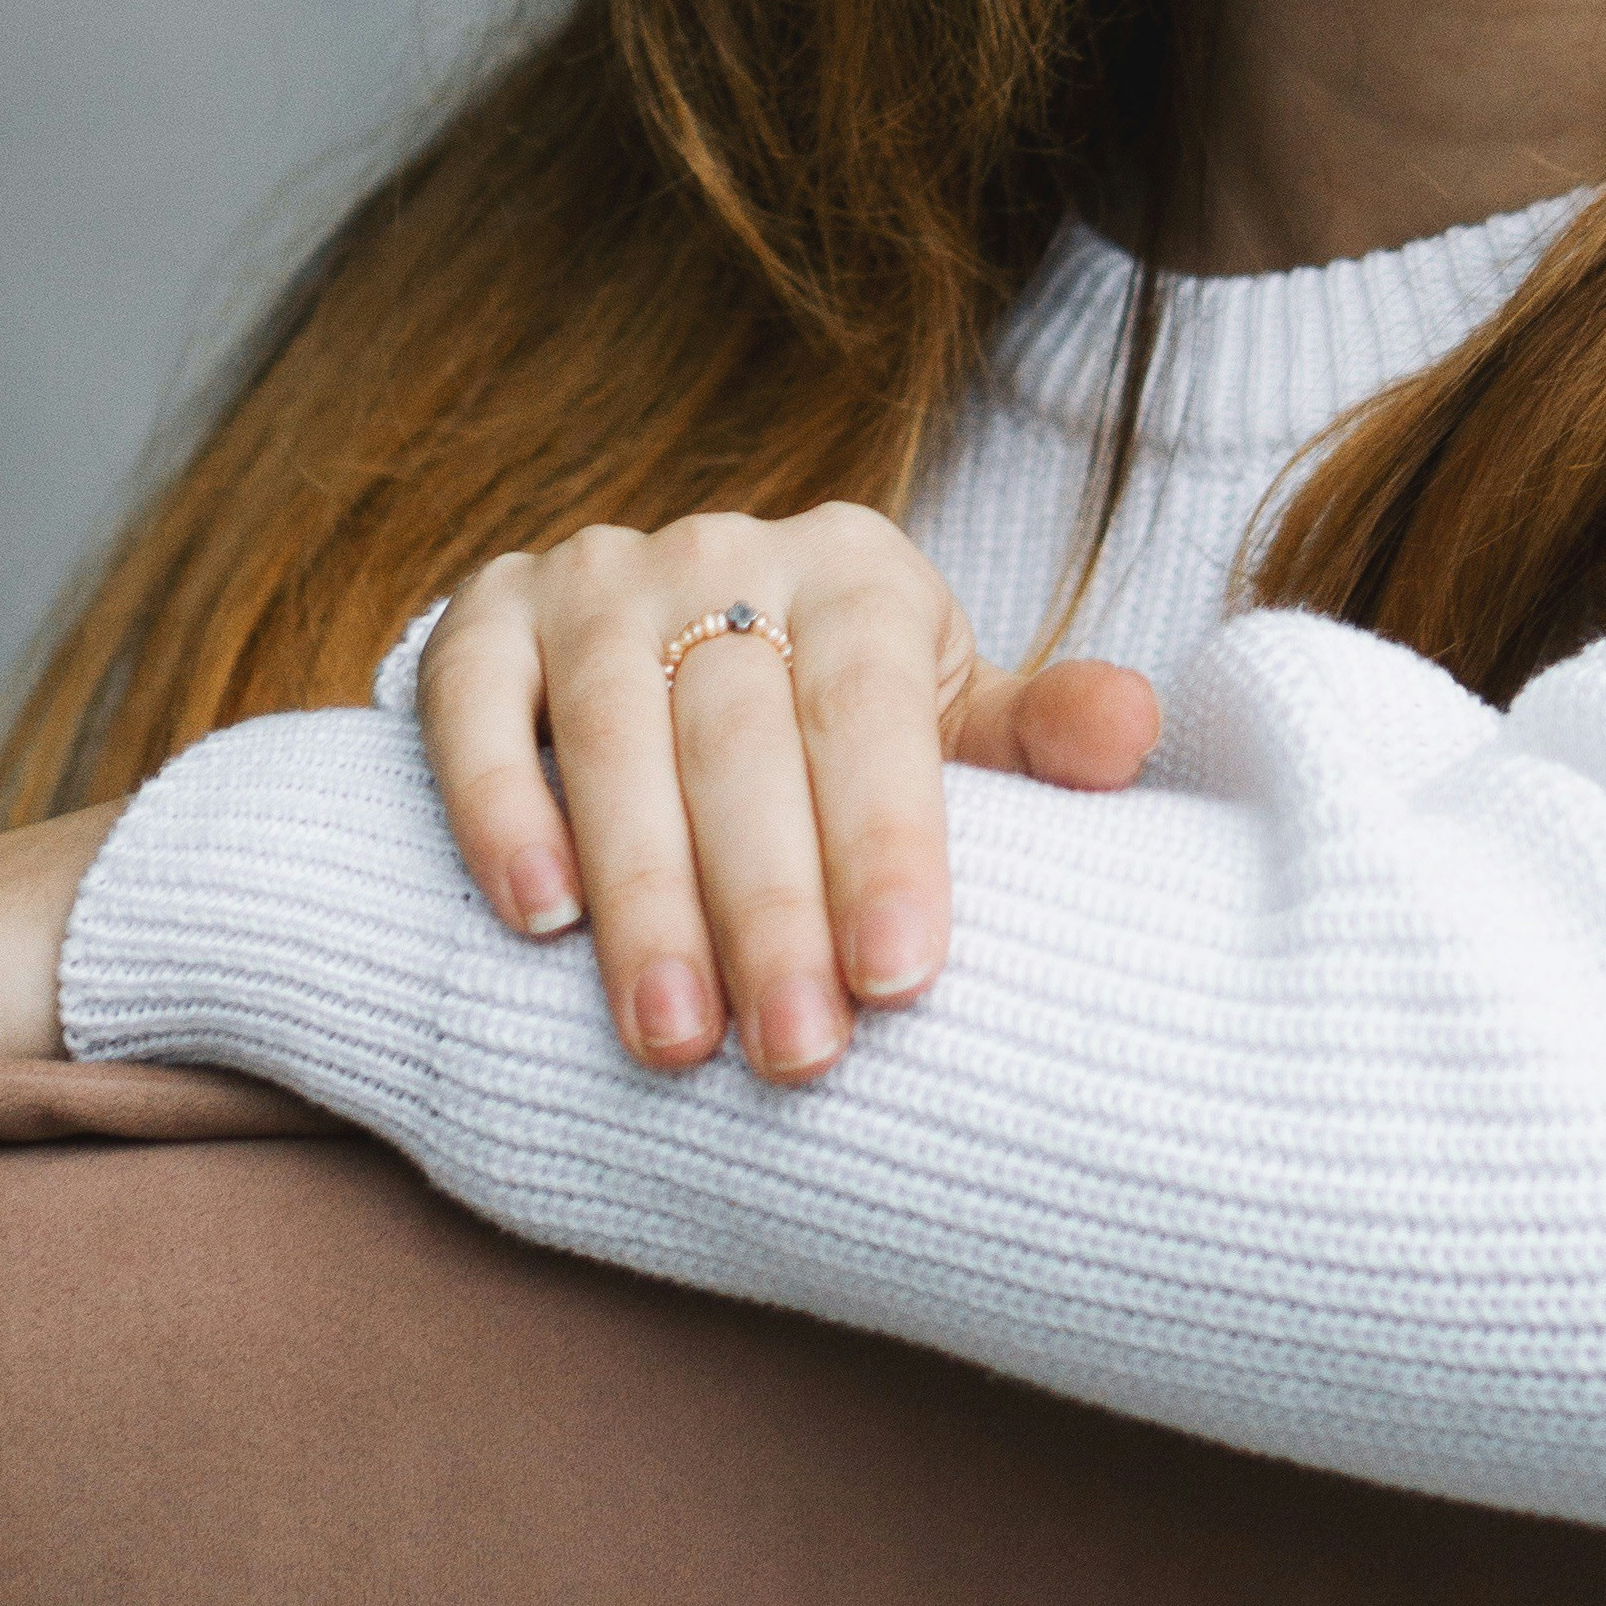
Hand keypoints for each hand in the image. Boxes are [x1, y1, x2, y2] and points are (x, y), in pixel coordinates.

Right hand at [420, 506, 1158, 1087]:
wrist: (672, 643)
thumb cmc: (840, 727)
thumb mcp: (949, 721)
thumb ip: (1036, 736)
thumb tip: (1133, 729)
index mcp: (855, 572)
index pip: (872, 706)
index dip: (887, 840)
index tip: (902, 976)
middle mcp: (722, 550)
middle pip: (741, 730)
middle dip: (770, 904)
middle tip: (795, 1055)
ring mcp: (592, 577)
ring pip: (613, 730)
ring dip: (644, 891)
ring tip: (674, 1037)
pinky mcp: (483, 615)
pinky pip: (472, 700)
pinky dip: (498, 804)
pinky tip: (537, 916)